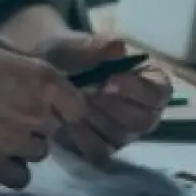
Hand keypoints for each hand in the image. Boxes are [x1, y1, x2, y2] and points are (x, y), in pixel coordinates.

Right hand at [0, 32, 90, 189]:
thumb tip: (50, 79)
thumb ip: (26, 66)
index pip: (75, 103)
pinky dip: (4, 169)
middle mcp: (30, 111)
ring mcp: (10, 141)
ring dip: (20, 147)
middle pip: (54, 129)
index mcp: (37, 77)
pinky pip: (16, 177)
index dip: (66, 105)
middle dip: (37, 123)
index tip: (54, 106)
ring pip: (36, 154)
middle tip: (5, 112)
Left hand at [24, 33, 172, 164]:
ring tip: (71, 100)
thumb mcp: (77, 44)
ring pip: (120, 137)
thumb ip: (98, 46)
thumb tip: (118, 48)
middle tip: (86, 92)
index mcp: (146, 82)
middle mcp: (140, 112)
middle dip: (113, 107)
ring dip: (93, 118)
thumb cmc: (67, 56)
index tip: (109, 80)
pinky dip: (78, 135)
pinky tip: (62, 118)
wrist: (37, 76)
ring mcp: (121, 134)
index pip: (159, 93)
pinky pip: (97, 151)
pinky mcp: (100, 150)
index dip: (138, 90)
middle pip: (143, 121)